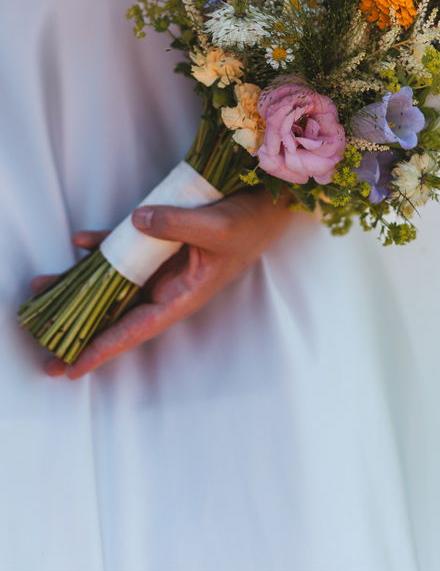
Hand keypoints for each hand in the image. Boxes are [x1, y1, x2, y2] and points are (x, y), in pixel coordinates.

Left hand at [38, 188, 292, 379]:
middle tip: (41, 334)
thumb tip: (136, 221)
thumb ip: (177, 224)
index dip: (103, 348)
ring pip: (115, 279)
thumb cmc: (251, 224)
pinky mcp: (162, 240)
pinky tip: (80, 241)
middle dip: (79, 319)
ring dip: (81, 281)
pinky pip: (125, 247)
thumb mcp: (217, 227)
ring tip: (45, 286)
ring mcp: (164, 264)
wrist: (266, 202)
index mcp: (184, 295)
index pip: (136, 328)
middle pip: (117, 308)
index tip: (72, 368)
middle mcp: (169, 284)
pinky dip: (102, 244)